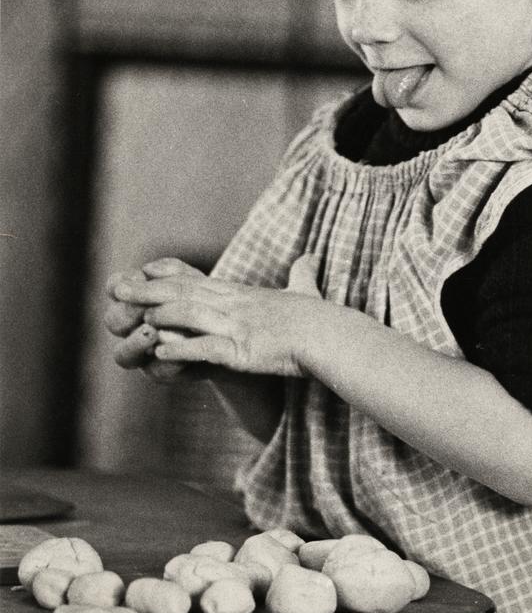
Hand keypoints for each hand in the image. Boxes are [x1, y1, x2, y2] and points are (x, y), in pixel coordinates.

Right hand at [105, 259, 204, 382]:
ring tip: (151, 333)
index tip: (134, 280)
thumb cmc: (206, 301)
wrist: (230, 333)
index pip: (115, 288)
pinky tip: (176, 352)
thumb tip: (148, 269)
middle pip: (114, 320)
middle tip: (144, 308)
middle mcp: (132, 328)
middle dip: (127, 313)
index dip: (120, 284)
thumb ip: (174, 273)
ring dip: (135, 342)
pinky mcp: (162, 372)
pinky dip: (167, 360)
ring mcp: (144, 354)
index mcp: (134, 299)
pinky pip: (157, 371)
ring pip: (123, 354)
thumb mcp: (194, 282)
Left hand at [111, 255, 323, 378]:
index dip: (168, 277)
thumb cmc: (321, 318)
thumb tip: (310, 257)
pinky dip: (182, 351)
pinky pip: (206, 349)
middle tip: (120, 288)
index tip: (144, 272)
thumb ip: (302, 274)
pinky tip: (161, 355)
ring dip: (161, 318)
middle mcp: (236, 306)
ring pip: (191, 316)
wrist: (331, 337)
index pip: (198, 281)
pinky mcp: (243, 350)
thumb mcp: (306, 292)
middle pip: (185, 294)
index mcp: (244, 295)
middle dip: (149, 292)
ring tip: (136, 320)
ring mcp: (238, 327)